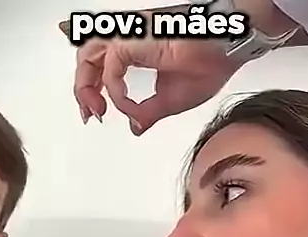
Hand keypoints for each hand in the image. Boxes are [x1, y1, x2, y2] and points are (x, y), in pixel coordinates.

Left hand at [61, 10, 242, 135]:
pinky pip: (112, 70)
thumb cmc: (209, 64)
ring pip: (88, 56)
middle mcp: (129, 41)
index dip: (92, 90)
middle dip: (83, 90)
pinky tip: (128, 106)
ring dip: (87, 86)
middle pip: (87, 59)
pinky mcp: (132, 41)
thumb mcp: (169, 101)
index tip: (97, 112)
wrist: (225, 49)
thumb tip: (135, 127)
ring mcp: (129, 38)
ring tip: (97, 110)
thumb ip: (147, 112)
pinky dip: (117, 93)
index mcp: (137, 51)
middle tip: (91, 115)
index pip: (101, 66)